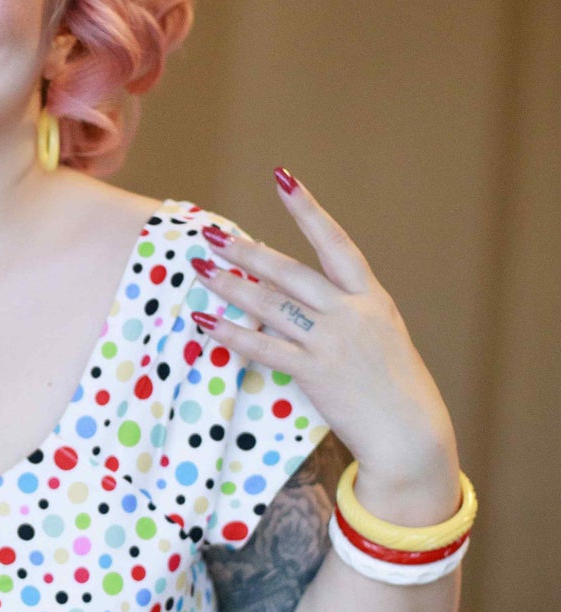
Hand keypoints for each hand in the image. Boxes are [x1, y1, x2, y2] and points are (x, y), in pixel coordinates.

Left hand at [189, 168, 459, 520]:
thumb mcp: (381, 338)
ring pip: (271, 304)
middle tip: (212, 235)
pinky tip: (204, 321)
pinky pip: (264, 347)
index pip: (335, 241)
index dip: (307, 209)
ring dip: (231, 286)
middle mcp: (352, 312)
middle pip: (290, 271)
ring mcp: (333, 341)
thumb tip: (301, 301)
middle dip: (248, 251)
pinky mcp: (316, 372)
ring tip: (199, 270)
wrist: (411, 432)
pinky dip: (230, 333)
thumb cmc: (394, 389)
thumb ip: (347, 314)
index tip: (283, 178)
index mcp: (372, 298)